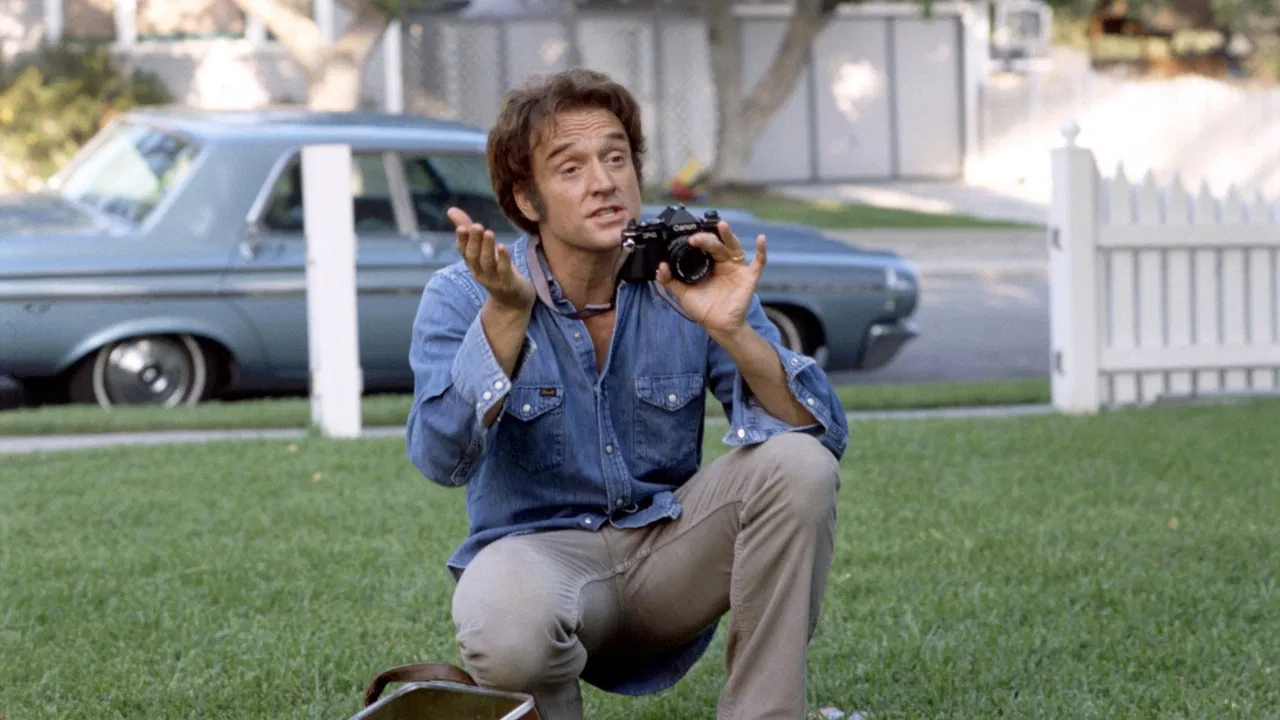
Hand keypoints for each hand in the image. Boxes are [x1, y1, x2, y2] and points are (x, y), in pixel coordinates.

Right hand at [448, 207, 534, 311]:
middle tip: (477, 226)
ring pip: (488, 263)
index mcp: (472, 262)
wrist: (513, 300)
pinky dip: (503, 259)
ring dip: (487, 248)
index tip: (461, 228)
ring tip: (489, 232)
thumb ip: (468, 230)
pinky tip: (503, 247)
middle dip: (474, 241)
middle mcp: (479, 271)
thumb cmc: (496, 269)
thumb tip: (450, 210)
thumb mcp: (482, 249)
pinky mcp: (508, 283)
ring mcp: (493, 279)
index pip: (463, 251)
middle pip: (474, 256)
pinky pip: (504, 270)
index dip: (462, 240)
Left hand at [656, 220, 765, 337]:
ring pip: (734, 247)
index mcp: (709, 263)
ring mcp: (737, 268)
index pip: (704, 246)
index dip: (697, 241)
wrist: (718, 326)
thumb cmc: (704, 309)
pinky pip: (758, 262)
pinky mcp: (749, 277)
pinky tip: (761, 239)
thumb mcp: (683, 293)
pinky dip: (761, 251)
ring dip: (729, 236)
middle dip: (706, 240)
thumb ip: (669, 281)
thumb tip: (660, 267)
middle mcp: (723, 262)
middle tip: (695, 239)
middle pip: (716, 245)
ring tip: (722, 225)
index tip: (688, 239)